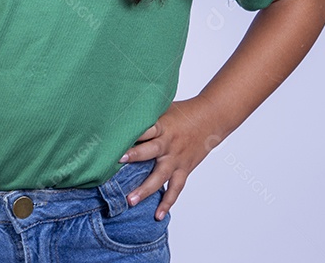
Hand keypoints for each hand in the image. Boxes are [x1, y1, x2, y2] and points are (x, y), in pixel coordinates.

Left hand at [117, 97, 222, 220]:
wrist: (211, 119)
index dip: (130, 133)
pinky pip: (176, 188)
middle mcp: (168, 143)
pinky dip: (168, 202)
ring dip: (146, 189)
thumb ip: (144, 114)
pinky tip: (158, 215)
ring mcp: (176, 158)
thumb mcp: (162, 108)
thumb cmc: (182, 112)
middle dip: (134, 156)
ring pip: (160, 175)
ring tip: (130, 200)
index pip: (144, 129)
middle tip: (117, 163)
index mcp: (162, 125)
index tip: (113, 138)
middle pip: (150, 151)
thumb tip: (118, 111)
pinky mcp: (184, 169)